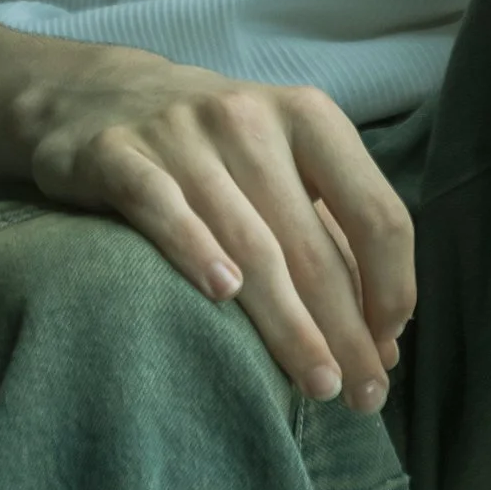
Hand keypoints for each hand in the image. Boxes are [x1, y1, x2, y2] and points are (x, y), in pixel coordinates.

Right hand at [12, 48, 415, 411]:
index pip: (374, 210)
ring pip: (247, 241)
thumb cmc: (213, 148)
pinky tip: (222, 295)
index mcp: (308, 118)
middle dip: (345, 329)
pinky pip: (161, 206)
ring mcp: (181, 134)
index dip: (392, 285)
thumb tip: (384, 337)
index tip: (389, 345)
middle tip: (364, 397)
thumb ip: (330, 235)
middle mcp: (249, 119)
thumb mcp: (281, 165)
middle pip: (311, 244)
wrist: (99, 93)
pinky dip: (194, 249)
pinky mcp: (116, 153)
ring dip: (288, 322)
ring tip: (317, 382)